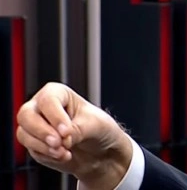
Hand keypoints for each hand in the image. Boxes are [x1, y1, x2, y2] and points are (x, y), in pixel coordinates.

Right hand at [16, 82, 132, 188]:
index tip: (66, 131)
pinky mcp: (34, 144)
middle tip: (58, 143)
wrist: (100, 151)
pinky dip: (47, 156)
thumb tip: (62, 138)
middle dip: (42, 132)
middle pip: (26, 115)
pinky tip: (64, 156)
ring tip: (65, 152)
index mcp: (58, 93)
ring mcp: (36, 126)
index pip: (48, 100)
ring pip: (24, 134)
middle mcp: (42, 107)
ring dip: (44, 146)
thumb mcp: (95, 125)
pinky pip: (32, 150)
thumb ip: (77, 129)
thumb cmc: (98, 128)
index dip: (55, 117)